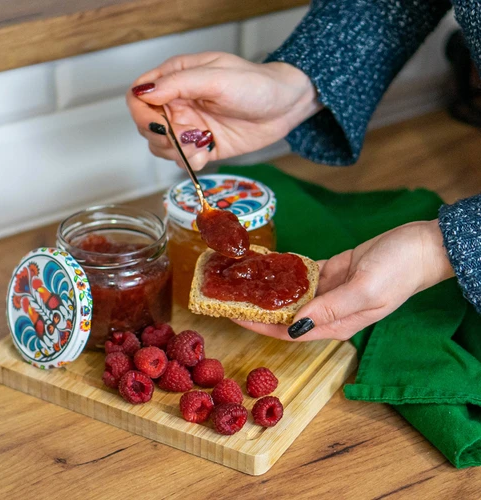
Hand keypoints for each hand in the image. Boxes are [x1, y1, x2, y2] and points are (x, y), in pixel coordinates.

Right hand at [126, 52, 320, 169]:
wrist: (284, 109)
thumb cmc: (255, 85)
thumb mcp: (217, 78)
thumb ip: (179, 84)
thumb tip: (144, 92)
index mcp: (176, 78)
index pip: (138, 96)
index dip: (141, 112)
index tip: (161, 123)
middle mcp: (178, 103)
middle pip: (146, 126)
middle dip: (163, 136)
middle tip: (188, 134)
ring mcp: (189, 127)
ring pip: (161, 147)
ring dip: (177, 151)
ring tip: (202, 143)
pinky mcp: (202, 147)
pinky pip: (182, 160)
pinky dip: (191, 161)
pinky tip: (208, 151)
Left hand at [235, 220, 454, 341]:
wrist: (420, 246)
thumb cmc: (398, 271)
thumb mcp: (365, 291)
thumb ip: (329, 310)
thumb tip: (294, 326)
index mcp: (335, 324)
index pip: (288, 331)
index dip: (259, 325)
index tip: (233, 314)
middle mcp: (327, 312)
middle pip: (284, 315)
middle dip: (256, 308)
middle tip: (229, 294)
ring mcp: (328, 292)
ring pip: (290, 295)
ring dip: (267, 290)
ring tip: (242, 280)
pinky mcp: (330, 273)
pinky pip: (300, 275)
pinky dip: (283, 271)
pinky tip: (265, 265)